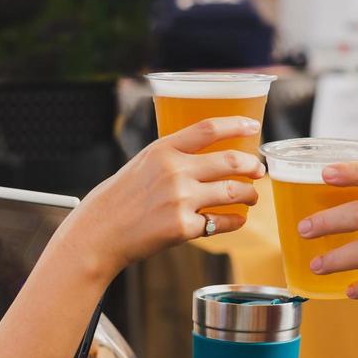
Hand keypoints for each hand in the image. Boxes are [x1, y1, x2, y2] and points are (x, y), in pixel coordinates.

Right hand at [65, 116, 264, 274]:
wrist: (99, 233)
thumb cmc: (119, 199)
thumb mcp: (142, 164)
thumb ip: (172, 157)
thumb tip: (208, 156)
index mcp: (162, 150)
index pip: (208, 129)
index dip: (237, 124)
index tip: (254, 127)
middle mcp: (174, 171)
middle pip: (230, 160)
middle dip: (252, 165)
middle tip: (259, 169)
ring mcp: (180, 200)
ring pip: (233, 192)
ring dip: (250, 194)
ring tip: (252, 197)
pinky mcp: (183, 228)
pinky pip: (221, 222)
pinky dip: (235, 221)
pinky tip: (237, 219)